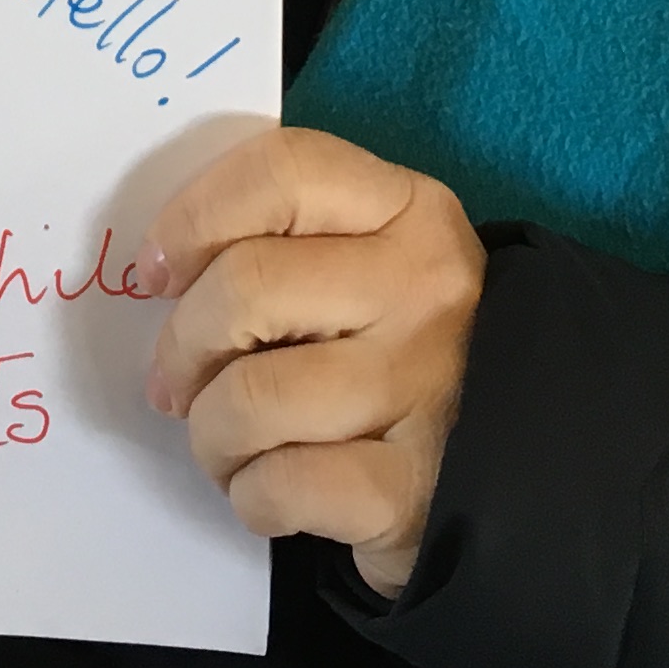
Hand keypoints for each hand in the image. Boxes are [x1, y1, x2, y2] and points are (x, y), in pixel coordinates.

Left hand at [135, 126, 485, 597]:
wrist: (511, 466)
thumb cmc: (397, 349)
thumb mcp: (366, 262)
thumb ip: (281, 240)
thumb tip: (163, 272)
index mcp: (410, 209)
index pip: (282, 172)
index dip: (194, 218)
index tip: (157, 273)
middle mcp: (426, 286)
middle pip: (247, 288)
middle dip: (183, 347)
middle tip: (175, 383)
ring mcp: (426, 389)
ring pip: (250, 398)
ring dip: (211, 434)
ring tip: (226, 444)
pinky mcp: (412, 489)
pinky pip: (279, 486)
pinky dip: (249, 494)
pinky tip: (268, 489)